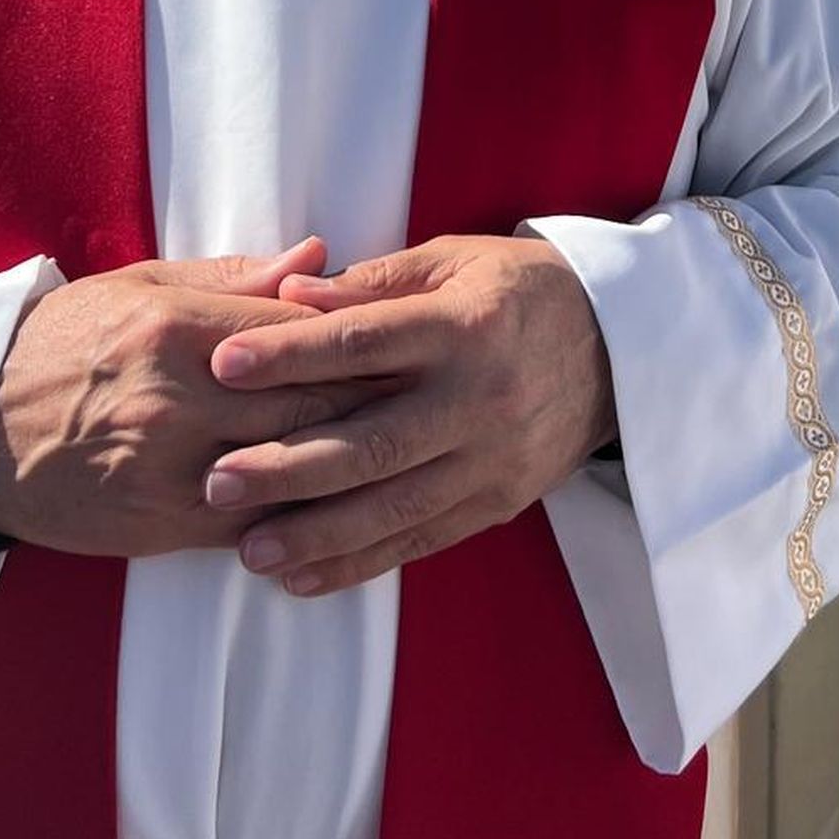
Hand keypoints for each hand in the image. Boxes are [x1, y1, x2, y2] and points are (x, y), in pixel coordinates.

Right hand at [0, 242, 396, 558]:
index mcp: (177, 329)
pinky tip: (349, 506)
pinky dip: (304, 515)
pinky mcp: (163, 527)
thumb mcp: (141, 287)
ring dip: (353, 465)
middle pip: (309, 404)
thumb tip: (318, 256)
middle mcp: (179, 401)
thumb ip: (236, 278)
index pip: (298, 332)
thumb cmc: (65, 341)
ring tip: (413, 451)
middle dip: (378, 401)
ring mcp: (172, 471)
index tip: (415, 335)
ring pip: (292, 470)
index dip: (362, 336)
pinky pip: (256, 525)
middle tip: (438, 395)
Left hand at [203, 234, 615, 597]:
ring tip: (247, 550)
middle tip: (216, 479)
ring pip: (394, 506)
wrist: (621, 346)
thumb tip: (290, 293)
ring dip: (316, 533)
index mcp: (465, 325)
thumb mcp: (457, 260)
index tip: (222, 362)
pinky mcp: (498, 503)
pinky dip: (360, 564)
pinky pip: (421, 541)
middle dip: (289, 465)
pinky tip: (303, 577)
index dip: (291, 353)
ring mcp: (492, 459)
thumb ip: (376, 281)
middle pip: (373, 440)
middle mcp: (479, 398)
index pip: (365, 340)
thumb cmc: (519, 289)